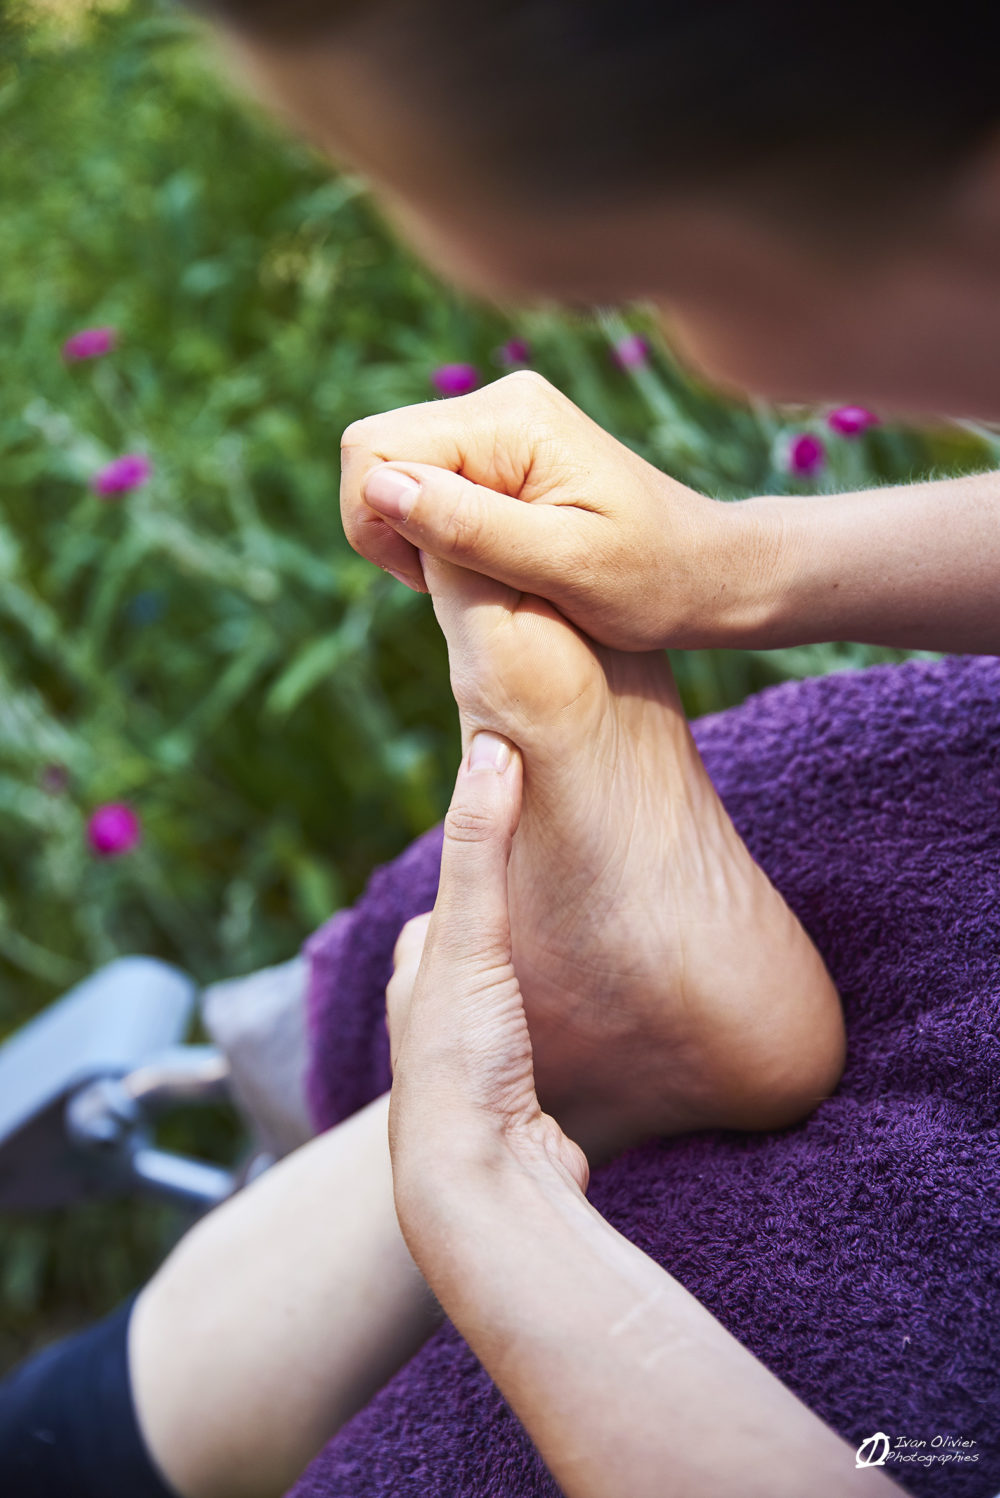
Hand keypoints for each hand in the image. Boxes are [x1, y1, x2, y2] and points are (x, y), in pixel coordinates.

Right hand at [341, 372, 775, 650]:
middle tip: (451, 585)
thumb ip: (471, 528)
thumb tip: (382, 488)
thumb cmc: (654, 580)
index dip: (379, 524)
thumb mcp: (565, 568)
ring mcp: (501, 422)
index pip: (375, 450)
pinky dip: (435, 531)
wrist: (712, 570)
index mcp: (510, 419)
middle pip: (375, 452)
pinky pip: (428, 482)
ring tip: (481, 576)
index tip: (434, 580)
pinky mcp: (504, 449)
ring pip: (396, 469)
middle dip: (390, 527)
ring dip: (414, 533)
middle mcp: (499, 402)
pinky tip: (488, 561)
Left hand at [387, 729, 588, 1207]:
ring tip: (608, 952)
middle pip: (492, 950)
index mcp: (419, 973)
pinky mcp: (525, 1106)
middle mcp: (440, 1019)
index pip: (456, 897)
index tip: (535, 825)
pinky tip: (612, 1026)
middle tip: (587, 888)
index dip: (492, 859)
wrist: (482, 1192)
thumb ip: (482, 845)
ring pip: (524, 1001)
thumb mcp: (471, 938)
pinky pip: (555, 1046)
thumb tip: (494, 744)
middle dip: (531, 925)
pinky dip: (578, 1027)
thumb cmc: (464, 1062)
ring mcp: (483, 1068)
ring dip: (560, 982)